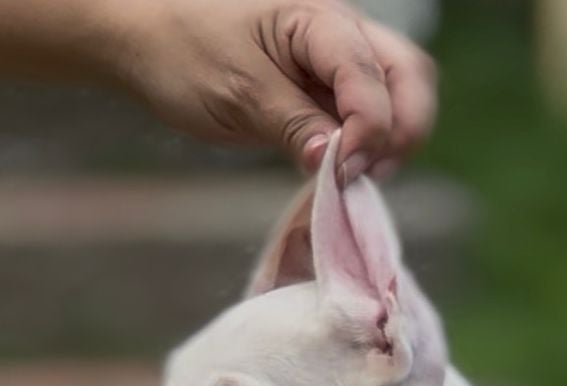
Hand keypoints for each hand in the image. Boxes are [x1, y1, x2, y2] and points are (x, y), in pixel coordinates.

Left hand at [107, 0, 435, 180]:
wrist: (145, 37)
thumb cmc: (182, 50)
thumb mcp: (236, 91)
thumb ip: (292, 124)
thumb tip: (335, 163)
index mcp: (317, 20)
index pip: (371, 76)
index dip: (369, 131)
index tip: (341, 173)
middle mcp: (341, 32)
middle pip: (410, 76)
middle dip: (403, 130)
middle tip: (367, 173)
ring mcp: (339, 59)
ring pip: (400, 94)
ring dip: (392, 139)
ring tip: (355, 174)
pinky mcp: (329, 87)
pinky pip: (371, 113)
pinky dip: (369, 144)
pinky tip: (343, 167)